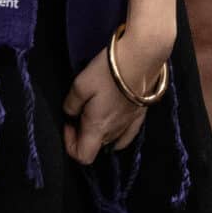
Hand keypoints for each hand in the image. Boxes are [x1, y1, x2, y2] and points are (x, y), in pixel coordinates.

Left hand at [62, 20, 170, 165]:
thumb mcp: (80, 85)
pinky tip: (114, 123)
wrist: (142, 56)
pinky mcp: (141, 114)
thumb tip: (70, 115)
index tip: (69, 123)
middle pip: (96, 146)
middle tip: (80, 112)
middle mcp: (115, 131)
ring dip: (99, 130)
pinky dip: (118, 135)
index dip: (70, 144)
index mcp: (98, 127)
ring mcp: (130, 123)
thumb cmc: (108, 71)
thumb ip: (71, 105)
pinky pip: (128, 135)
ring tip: (96, 111)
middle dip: (84, 134)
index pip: (83, 156)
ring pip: (111, 139)